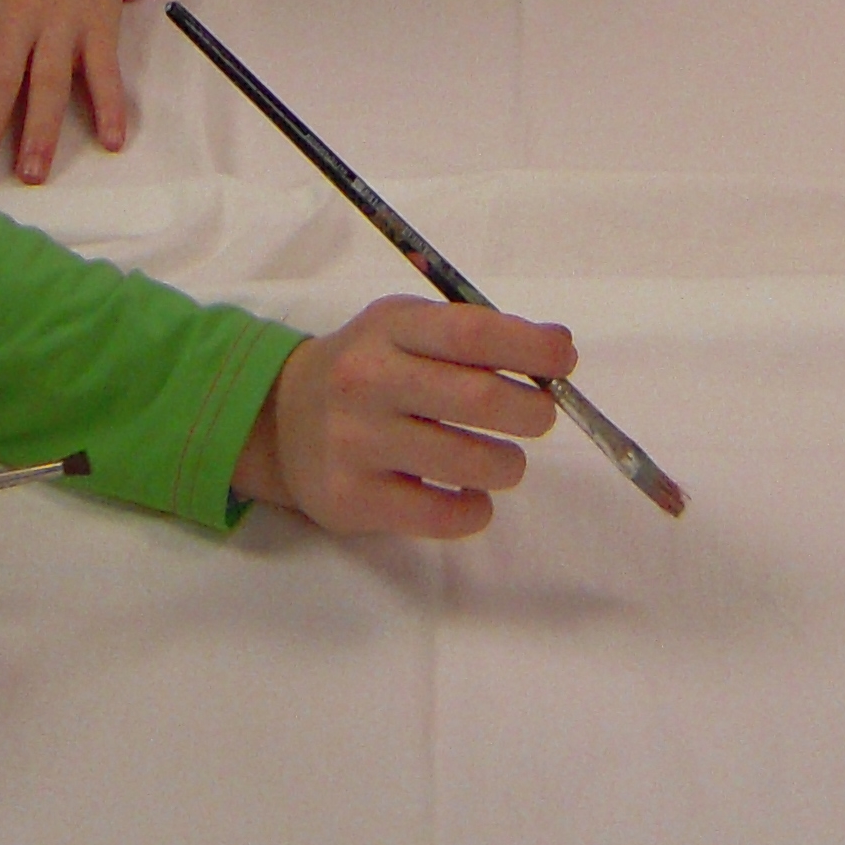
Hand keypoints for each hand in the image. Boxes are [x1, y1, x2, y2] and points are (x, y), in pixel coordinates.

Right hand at [230, 299, 569, 538]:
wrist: (280, 419)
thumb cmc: (367, 367)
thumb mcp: (407, 329)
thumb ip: (475, 334)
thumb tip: (559, 347)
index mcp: (389, 328)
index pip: (471, 334)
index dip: (530, 349)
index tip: (563, 361)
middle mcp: (368, 381)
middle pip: (479, 400)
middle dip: (531, 412)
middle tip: (538, 417)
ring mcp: (357, 443)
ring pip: (469, 463)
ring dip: (507, 464)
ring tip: (501, 460)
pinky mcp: (353, 500)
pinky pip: (443, 516)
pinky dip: (475, 509)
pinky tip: (468, 495)